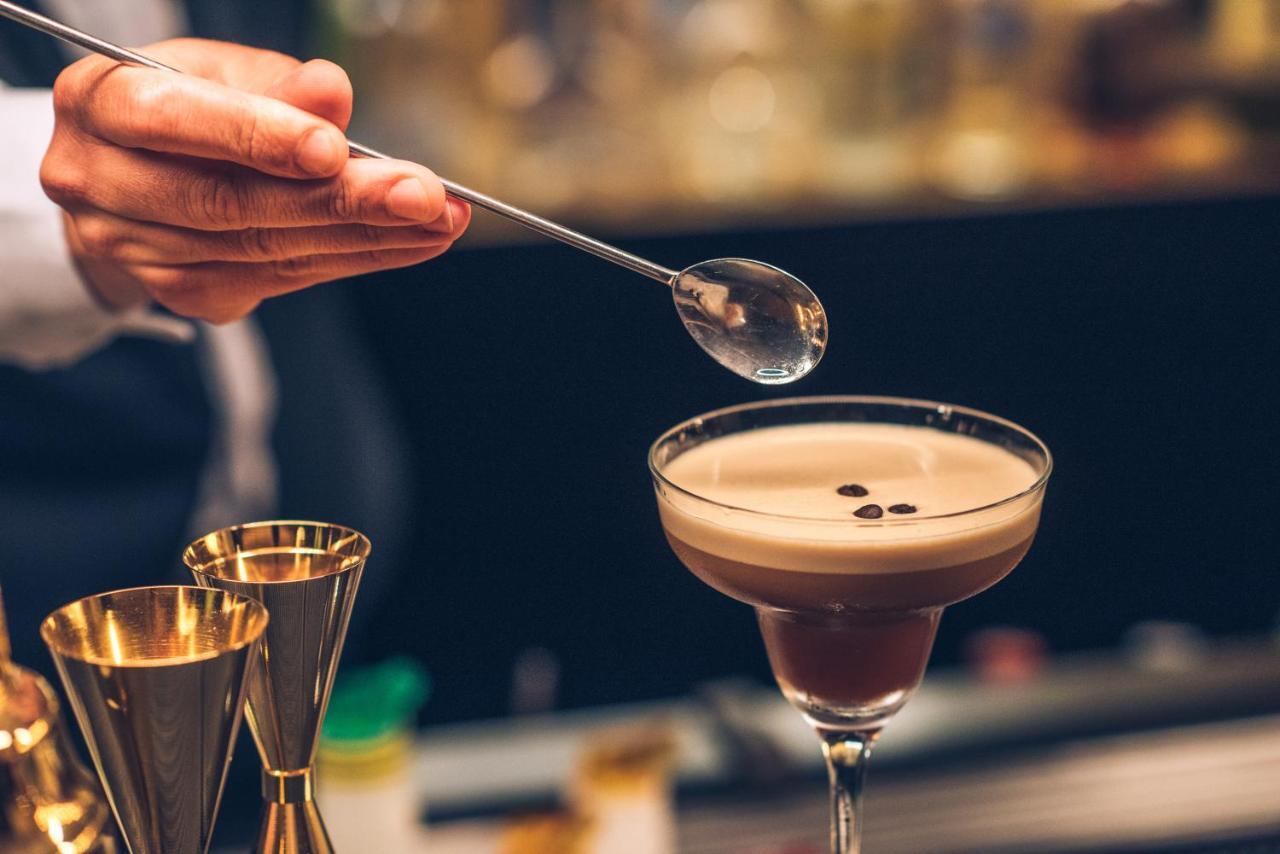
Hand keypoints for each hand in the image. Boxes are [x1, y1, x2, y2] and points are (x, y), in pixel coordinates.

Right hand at [40, 39, 469, 323]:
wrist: (129, 172)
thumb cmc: (185, 106)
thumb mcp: (221, 70)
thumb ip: (275, 83)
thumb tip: (330, 92)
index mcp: (98, 103)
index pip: (174, 122)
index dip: (257, 138)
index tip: (334, 148)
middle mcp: (98, 182)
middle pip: (230, 203)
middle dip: (341, 200)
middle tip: (424, 196)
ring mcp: (134, 249)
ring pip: (264, 251)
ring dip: (365, 238)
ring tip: (438, 220)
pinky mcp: (182, 291)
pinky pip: (280, 280)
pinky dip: (353, 260)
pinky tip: (407, 244)